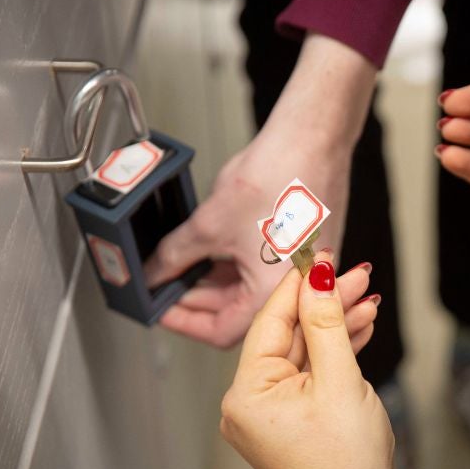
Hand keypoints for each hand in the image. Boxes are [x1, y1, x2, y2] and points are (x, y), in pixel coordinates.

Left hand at [144, 127, 350, 347]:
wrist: (316, 137)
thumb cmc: (283, 175)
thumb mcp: (210, 223)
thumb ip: (174, 255)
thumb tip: (154, 273)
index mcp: (278, 294)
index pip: (220, 331)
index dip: (181, 320)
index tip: (158, 307)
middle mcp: (298, 290)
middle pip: (236, 314)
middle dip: (196, 298)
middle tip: (163, 283)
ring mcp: (304, 272)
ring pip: (249, 292)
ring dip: (214, 281)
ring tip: (183, 262)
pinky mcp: (304, 252)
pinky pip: (265, 272)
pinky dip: (235, 265)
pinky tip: (212, 248)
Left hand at [220, 251, 402, 468]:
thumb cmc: (347, 464)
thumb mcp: (340, 381)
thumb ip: (326, 323)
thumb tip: (317, 278)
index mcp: (246, 395)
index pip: (271, 321)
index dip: (300, 284)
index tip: (321, 254)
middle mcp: (247, 404)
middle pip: (288, 334)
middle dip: (326, 304)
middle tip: (356, 275)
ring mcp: (268, 412)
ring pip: (302, 352)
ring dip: (335, 325)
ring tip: (366, 299)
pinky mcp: (288, 418)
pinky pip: (308, 373)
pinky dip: (333, 353)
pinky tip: (357, 328)